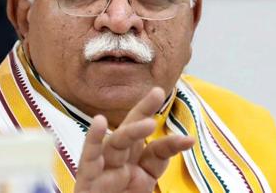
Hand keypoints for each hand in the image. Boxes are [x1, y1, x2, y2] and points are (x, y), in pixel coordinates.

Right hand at [74, 87, 194, 192]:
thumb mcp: (144, 185)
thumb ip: (158, 161)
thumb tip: (186, 140)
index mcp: (134, 167)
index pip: (154, 149)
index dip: (170, 143)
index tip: (189, 140)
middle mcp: (118, 162)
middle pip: (131, 132)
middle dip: (143, 110)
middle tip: (158, 92)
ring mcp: (102, 169)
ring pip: (116, 142)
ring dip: (131, 131)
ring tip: (150, 124)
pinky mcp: (86, 179)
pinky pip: (88, 157)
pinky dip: (92, 139)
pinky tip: (98, 122)